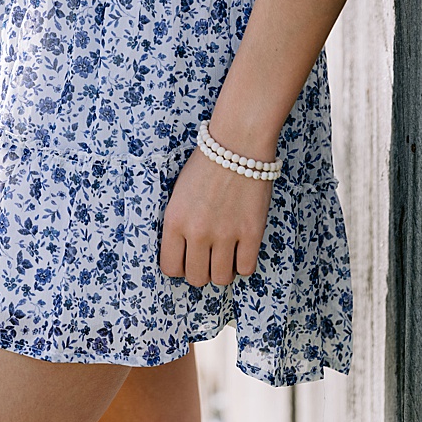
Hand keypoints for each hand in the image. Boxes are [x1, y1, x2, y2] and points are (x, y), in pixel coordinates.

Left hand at [158, 150, 272, 286]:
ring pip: (221, 279)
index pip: (170, 268)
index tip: (187, 258)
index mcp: (175, 220)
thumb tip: (182, 254)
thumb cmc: (207, 164)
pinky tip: (242, 248)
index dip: (179, 267)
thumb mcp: (179, 193)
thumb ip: (178, 224)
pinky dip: (244, 263)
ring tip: (226, 253)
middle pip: (196, 278)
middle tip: (208, 256)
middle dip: (201, 270)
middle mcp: (197, 231)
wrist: (238, 142)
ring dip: (223, 269)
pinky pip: (246, 269)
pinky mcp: (251, 233)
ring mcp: (225, 234)